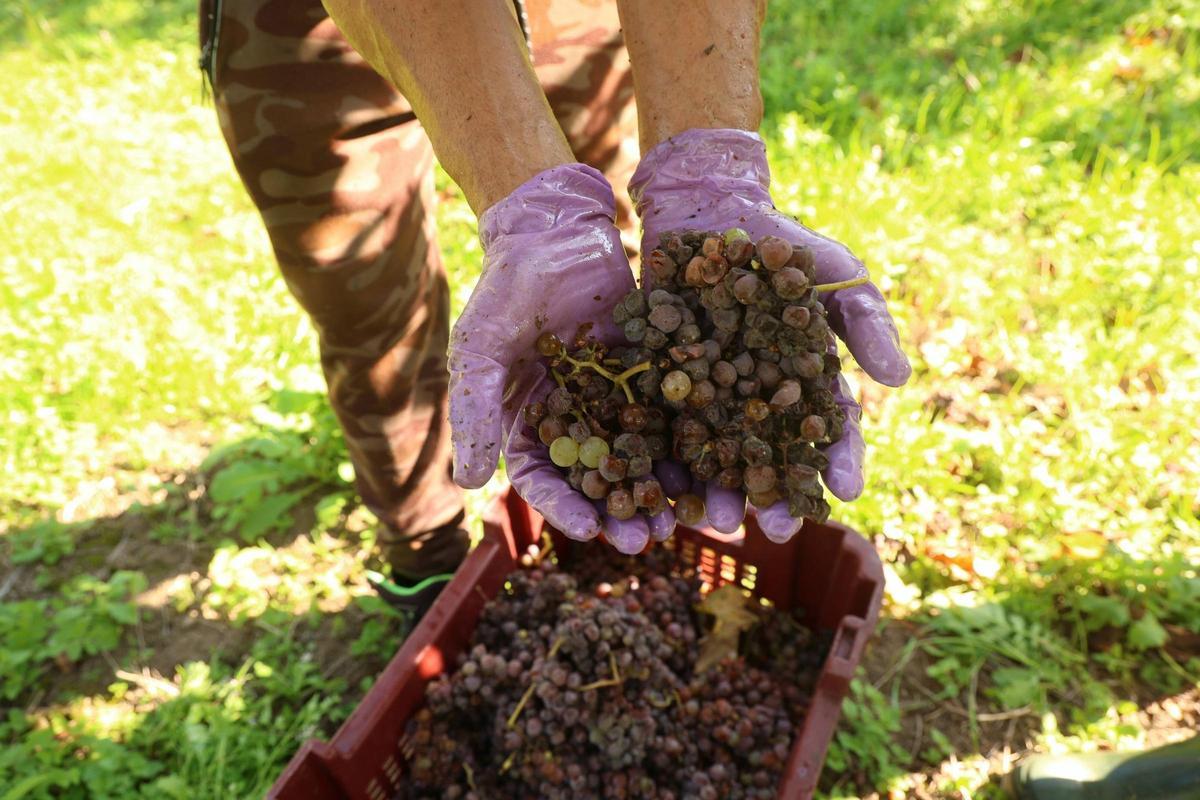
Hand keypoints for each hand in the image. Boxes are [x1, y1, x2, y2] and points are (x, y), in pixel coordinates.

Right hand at [449, 164, 674, 549]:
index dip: (565, 508)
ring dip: (662, 489)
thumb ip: (475, 409)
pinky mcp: (653, 373)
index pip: (543, 478)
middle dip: (622, 512)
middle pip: (599, 479)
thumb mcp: (481, 345)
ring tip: (687, 518)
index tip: (592, 530)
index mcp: (527, 421)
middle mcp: (574, 420)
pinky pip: (674, 415)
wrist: (557, 230)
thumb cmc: (508, 287)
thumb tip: (468, 482)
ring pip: (642, 455)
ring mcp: (616, 399)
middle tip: (648, 541)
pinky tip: (715, 466)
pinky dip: (693, 442)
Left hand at [629, 128, 910, 541]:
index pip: (827, 430)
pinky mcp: (660, 384)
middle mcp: (756, 399)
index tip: (847, 493)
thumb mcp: (835, 272)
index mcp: (802, 381)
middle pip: (769, 458)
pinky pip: (662, 431)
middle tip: (778, 530)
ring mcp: (708, 395)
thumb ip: (867, 321)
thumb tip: (899, 380)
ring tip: (717, 523)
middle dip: (775, 496)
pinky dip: (662, 463)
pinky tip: (663, 493)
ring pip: (716, 455)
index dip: (839, 461)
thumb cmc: (782, 244)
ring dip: (719, 492)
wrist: (708, 209)